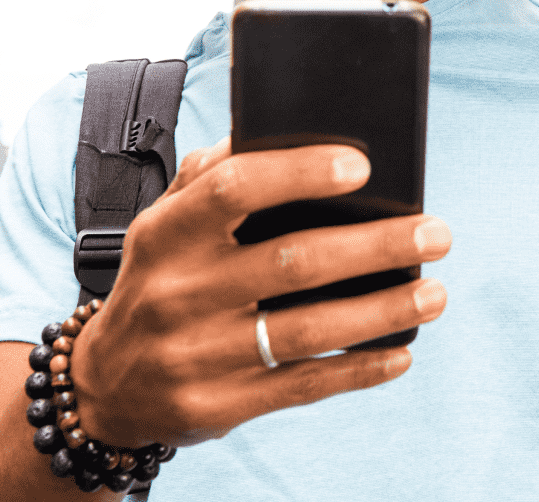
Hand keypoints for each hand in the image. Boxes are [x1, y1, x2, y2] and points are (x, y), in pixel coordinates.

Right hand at [69, 139, 450, 448]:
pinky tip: (400, 351)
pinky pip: (303, 385)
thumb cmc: (158, 280)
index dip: (299, 172)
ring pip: (308, 330)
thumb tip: (269, 133)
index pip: (234, 188)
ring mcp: (199, 354)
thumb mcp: (162, 223)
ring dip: (382, 310)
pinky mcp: (220, 405)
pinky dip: (360, 369)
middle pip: (293, 261)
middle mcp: (180, 292)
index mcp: (166, 233)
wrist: (105, 383)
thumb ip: (209, 177)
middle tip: (433, 233)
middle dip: (375, 246)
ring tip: (433, 292)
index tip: (361, 165)